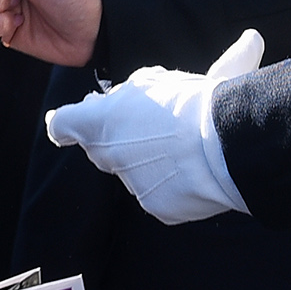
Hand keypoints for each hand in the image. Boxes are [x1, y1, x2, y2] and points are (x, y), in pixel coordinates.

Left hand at [41, 29, 258, 223]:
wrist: (227, 141)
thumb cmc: (192, 103)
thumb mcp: (153, 82)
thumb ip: (126, 95)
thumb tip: (112, 101)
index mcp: (99, 121)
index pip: (63, 125)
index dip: (67, 125)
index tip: (69, 129)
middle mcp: (108, 156)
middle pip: (102, 149)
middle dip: (120, 139)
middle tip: (149, 127)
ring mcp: (132, 184)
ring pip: (134, 172)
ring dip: (150, 161)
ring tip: (186, 147)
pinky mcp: (156, 207)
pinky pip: (160, 193)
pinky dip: (174, 183)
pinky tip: (196, 170)